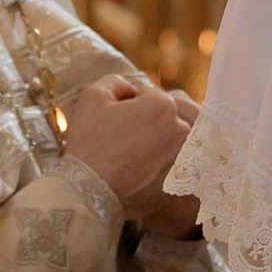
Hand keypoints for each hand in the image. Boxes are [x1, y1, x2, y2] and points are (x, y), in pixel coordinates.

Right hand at [62, 75, 195, 214]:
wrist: (89, 190)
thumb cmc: (89, 141)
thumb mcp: (93, 96)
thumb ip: (116, 81)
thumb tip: (130, 89)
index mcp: (164, 105)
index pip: (148, 96)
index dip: (128, 105)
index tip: (114, 120)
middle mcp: (181, 130)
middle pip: (161, 119)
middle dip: (144, 124)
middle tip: (120, 140)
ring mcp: (182, 159)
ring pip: (167, 142)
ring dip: (152, 144)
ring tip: (128, 157)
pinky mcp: (179, 182)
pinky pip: (168, 167)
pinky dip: (156, 167)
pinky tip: (136, 172)